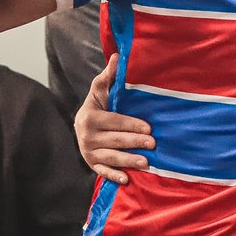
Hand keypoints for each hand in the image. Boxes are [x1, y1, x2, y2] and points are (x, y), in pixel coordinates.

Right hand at [75, 54, 152, 184]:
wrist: (83, 124)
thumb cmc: (98, 104)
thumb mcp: (100, 89)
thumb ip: (108, 76)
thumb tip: (116, 56)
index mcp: (90, 117)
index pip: (114, 121)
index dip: (131, 124)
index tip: (148, 127)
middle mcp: (87, 136)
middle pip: (114, 140)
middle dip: (134, 142)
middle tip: (153, 143)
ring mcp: (88, 152)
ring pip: (111, 157)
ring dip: (128, 160)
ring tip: (146, 162)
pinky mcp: (91, 164)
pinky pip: (102, 171)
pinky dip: (113, 176)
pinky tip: (126, 179)